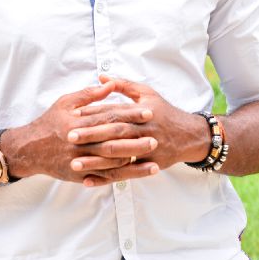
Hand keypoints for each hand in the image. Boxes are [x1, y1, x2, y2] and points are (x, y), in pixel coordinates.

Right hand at [2, 81, 157, 183]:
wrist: (29, 150)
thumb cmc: (49, 122)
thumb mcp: (65, 102)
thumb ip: (89, 94)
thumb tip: (110, 83)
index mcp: (78, 122)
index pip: (109, 116)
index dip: (130, 114)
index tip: (148, 111)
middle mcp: (80, 142)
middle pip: (113, 139)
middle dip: (136, 137)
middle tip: (156, 135)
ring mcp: (81, 160)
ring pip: (112, 160)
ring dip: (134, 159)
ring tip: (152, 156)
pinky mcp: (81, 174)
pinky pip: (105, 175)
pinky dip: (122, 174)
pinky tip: (137, 171)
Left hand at [70, 75, 209, 185]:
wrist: (188, 135)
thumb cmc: (164, 111)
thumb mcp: (147, 93)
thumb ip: (123, 85)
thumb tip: (101, 77)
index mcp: (140, 111)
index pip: (115, 112)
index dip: (95, 113)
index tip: (75, 115)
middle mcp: (143, 130)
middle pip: (114, 133)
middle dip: (91, 136)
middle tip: (70, 137)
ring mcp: (146, 150)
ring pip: (118, 156)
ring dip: (95, 161)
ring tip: (74, 163)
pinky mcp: (147, 166)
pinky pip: (124, 174)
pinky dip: (106, 179)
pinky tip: (89, 181)